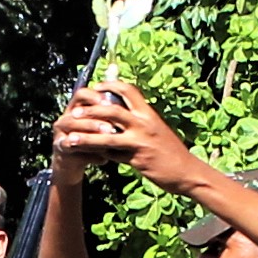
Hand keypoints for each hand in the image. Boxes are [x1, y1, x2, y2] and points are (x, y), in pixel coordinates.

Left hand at [54, 79, 200, 190]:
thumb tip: (121, 114)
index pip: (128, 90)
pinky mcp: (137, 159)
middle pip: (112, 110)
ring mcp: (140, 142)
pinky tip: (90, 157)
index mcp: (149, 113)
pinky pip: (114, 156)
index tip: (96, 87)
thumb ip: (140, 121)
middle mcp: (144, 124)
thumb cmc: (172, 151)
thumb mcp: (157, 130)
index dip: (110, 86)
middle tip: (75, 113)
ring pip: (107, 136)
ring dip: (86, 137)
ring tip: (70, 139)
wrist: (187, 171)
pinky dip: (101, 155)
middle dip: (90, 110)